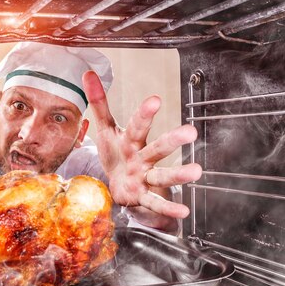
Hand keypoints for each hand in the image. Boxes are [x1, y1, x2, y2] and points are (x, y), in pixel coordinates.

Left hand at [82, 71, 201, 219]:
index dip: (145, 114)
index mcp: (131, 140)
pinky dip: (168, 209)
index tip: (155, 100)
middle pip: (157, 148)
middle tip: (190, 132)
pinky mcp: (143, 196)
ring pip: (162, 175)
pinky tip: (183, 212)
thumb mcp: (105, 129)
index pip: (138, 125)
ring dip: (179, 174)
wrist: (118, 184)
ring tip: (196, 172)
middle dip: (172, 140)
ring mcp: (145, 177)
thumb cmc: (116, 153)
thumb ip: (100, 103)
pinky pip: (155, 204)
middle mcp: (142, 157)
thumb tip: (88, 73)